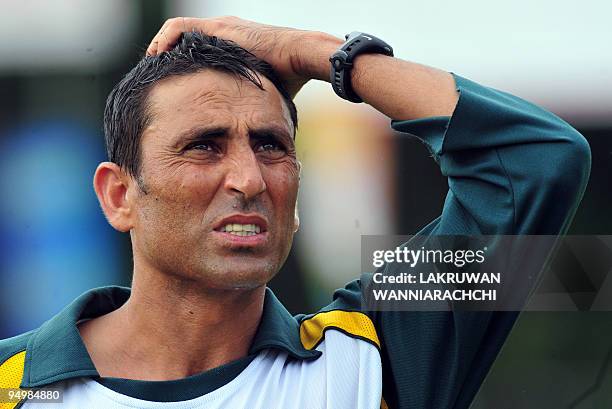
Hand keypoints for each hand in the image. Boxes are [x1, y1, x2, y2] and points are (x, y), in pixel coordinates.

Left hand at [146, 16, 341, 97]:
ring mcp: (220, 29)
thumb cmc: (289, 78)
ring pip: (178, 34)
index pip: (199, 54)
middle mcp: (224, 34)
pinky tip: (157, 57)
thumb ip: (250, 102)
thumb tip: (248, 128)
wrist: (299, 58)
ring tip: (152, 66)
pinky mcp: (217, 28)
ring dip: (162, 48)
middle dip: (169, 58)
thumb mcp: (262, 92)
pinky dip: (164, 41)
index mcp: (233, 49)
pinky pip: (178, 28)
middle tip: (157, 77)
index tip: (173, 84)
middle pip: (185, 42)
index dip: (183, 67)